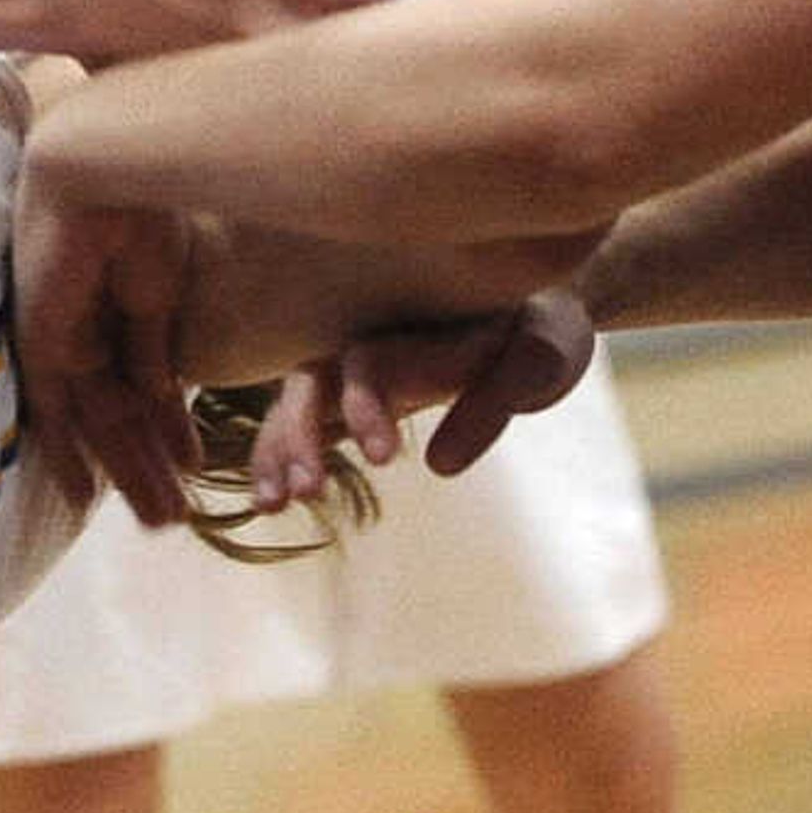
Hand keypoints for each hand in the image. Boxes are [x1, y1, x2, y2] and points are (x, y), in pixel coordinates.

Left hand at [14, 182, 204, 525]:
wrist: (108, 174)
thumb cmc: (143, 217)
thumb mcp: (162, 295)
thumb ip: (154, 346)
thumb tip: (164, 395)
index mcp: (122, 308)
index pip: (143, 384)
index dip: (167, 430)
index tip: (191, 465)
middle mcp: (90, 328)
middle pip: (120, 414)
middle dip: (150, 466)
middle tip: (176, 516)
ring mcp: (65, 338)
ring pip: (96, 424)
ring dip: (129, 473)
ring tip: (162, 522)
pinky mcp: (43, 343)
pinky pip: (53, 412)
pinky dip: (66, 455)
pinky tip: (84, 496)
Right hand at [246, 288, 601, 507]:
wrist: (532, 307)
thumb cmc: (541, 327)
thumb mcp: (542, 356)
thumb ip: (496, 400)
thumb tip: (440, 467)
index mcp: (416, 319)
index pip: (371, 362)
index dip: (367, 407)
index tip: (381, 459)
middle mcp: (369, 334)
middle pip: (311, 379)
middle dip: (300, 433)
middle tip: (304, 491)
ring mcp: (353, 363)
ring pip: (295, 403)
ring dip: (279, 451)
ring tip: (271, 505)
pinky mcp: (350, 392)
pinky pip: (302, 420)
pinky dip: (279, 455)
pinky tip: (269, 501)